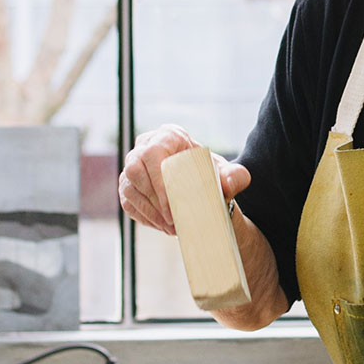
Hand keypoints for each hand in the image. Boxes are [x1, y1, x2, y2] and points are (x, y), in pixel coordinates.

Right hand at [118, 124, 249, 234]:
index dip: (159, 180)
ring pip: (130, 189)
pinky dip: (147, 218)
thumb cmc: (211, 176)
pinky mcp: (128, 187)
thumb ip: (235, 176)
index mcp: (168, 136)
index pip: (153, 153)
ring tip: (173, 227)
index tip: (174, 205)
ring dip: (151, 212)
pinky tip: (164, 226)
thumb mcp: (227, 175)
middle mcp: (144, 147)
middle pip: (135, 170)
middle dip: (154, 199)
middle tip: (174, 220)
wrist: (202, 189)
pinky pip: (129, 204)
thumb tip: (229, 182)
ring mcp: (132, 168)